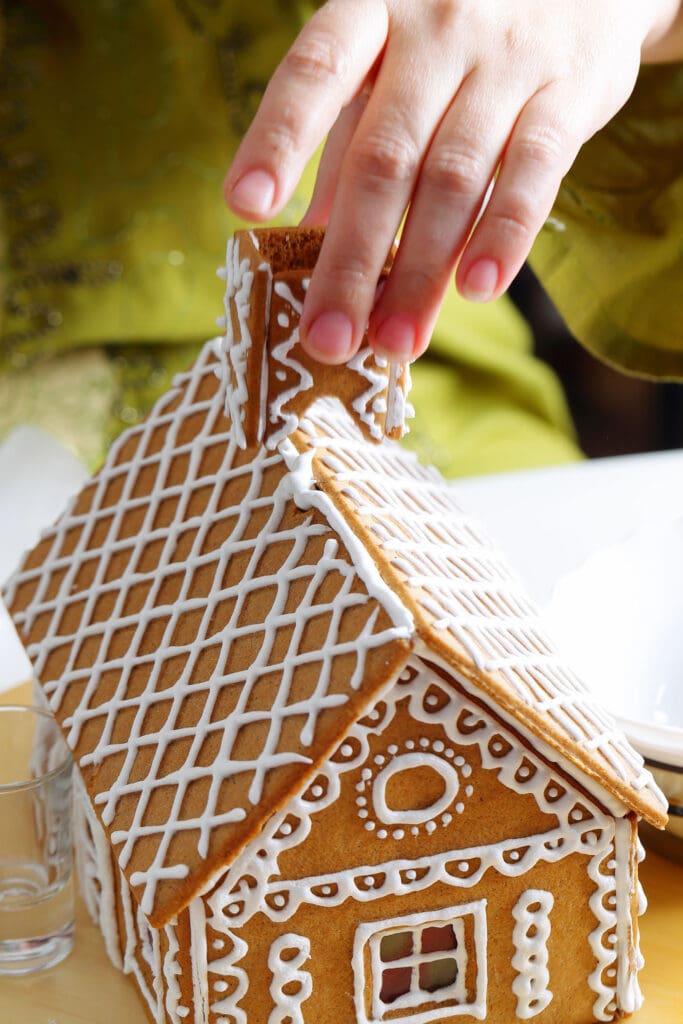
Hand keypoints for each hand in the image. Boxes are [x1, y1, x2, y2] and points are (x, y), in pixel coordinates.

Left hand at [225, 0, 681, 363]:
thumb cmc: (459, 35)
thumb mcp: (391, 68)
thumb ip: (348, 143)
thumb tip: (303, 237)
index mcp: (373, 12)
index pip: (314, 72)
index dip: (278, 139)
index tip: (245, 208)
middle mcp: (435, 29)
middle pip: (383, 156)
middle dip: (350, 258)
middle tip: (327, 340)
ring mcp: (505, 60)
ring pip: (452, 178)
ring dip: (419, 271)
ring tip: (393, 342)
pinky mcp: (570, 92)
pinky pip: (534, 171)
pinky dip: (503, 234)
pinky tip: (476, 291)